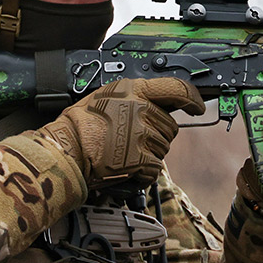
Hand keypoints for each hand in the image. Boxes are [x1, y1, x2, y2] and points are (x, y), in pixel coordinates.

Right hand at [41, 77, 204, 186]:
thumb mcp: (108, 96)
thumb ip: (135, 97)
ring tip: (124, 152)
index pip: (176, 89)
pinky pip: (155, 169)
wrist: (65, 149)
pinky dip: (144, 173)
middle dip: (158, 135)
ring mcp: (141, 133)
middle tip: (133, 140)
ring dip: (150, 154)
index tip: (197, 107)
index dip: (192, 99)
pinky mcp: (139, 157)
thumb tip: (158, 103)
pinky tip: (127, 168)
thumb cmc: (80, 124)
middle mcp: (141, 109)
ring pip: (164, 148)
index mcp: (134, 90)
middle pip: (170, 126)